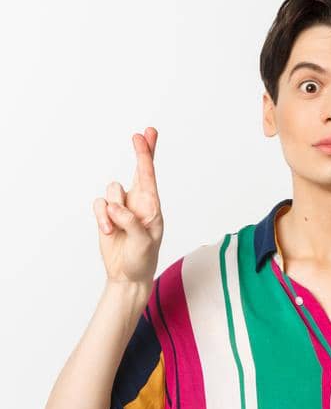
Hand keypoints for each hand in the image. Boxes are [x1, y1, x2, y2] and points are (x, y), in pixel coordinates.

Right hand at [94, 127, 163, 286]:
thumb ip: (132, 223)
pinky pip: (98, 204)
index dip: (147, 155)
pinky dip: (101, 217)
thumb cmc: (142, 259)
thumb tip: (116, 207)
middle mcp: (139, 203)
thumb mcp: (143, 244)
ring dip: (111, 210)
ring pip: (112, 190)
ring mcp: (122, 207)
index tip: (147, 135)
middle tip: (140, 134)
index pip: (150, 176)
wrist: (127, 275)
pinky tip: (108, 231)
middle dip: (141, 152)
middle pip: (138, 171)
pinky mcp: (106, 214)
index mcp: (153, 207)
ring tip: (116, 230)